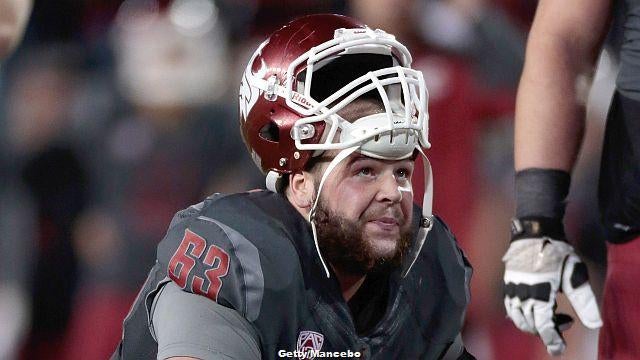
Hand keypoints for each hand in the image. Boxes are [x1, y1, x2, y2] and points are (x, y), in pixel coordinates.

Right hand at [503, 231, 601, 355]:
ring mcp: (512, 288)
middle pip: (530, 324)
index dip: (552, 339)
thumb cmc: (557, 251)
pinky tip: (533, 308)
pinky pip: (509, 306)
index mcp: (539, 292)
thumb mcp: (575, 274)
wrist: (535, 231)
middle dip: (546, 330)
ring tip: (548, 316)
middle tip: (564, 321)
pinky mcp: (508, 283)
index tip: (559, 348)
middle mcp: (522, 292)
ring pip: (517, 317)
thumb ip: (584, 301)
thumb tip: (594, 324)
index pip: (543, 325)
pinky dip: (519, 314)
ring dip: (531, 324)